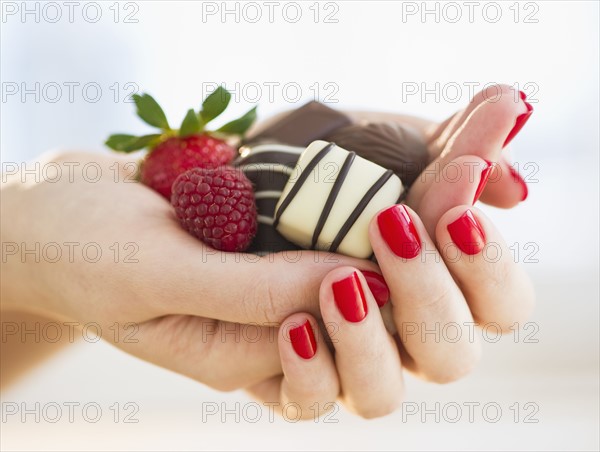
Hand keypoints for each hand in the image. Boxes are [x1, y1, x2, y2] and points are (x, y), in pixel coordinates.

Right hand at [1, 151, 381, 389]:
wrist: (57, 211)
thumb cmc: (89, 247)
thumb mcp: (161, 272)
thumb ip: (252, 290)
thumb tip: (354, 281)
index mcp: (234, 359)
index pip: (331, 350)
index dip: (370, 298)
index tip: (388, 235)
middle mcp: (257, 335)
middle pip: (351, 333)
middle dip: (386, 283)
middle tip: (396, 220)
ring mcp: (261, 295)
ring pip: (343, 290)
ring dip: (370, 248)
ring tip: (384, 201)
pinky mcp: (259, 256)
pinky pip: (317, 249)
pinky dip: (342, 221)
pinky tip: (353, 184)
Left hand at [246, 85, 534, 418]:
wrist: (210, 182)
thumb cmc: (305, 160)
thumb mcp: (378, 140)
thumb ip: (450, 149)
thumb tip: (515, 163)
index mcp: (434, 278)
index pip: (499, 304)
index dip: (490, 267)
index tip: (459, 208)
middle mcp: (395, 328)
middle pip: (453, 358)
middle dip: (432, 295)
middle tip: (393, 226)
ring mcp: (339, 354)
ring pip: (383, 394)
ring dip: (371, 340)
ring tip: (341, 279)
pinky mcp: (283, 371)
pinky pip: (308, 400)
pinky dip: (310, 370)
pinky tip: (294, 325)